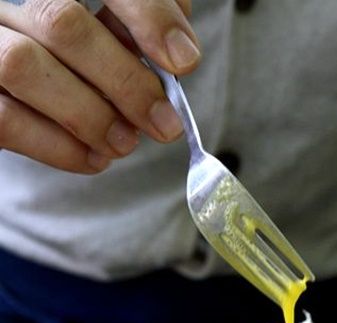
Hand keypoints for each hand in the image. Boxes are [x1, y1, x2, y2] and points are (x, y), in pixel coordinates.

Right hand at [0, 0, 200, 172]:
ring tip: (125, 143)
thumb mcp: (106, 42)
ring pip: (25, 66)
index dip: (146, 12)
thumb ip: (136, 35)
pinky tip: (95, 158)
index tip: (183, 61)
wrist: (13, 103)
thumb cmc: (69, 69)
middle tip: (164, 122)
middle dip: (124, 79)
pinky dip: (61, 148)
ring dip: (89, 114)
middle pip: (61, 22)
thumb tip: (178, 51)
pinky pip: (9, 121)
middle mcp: (5, 4)